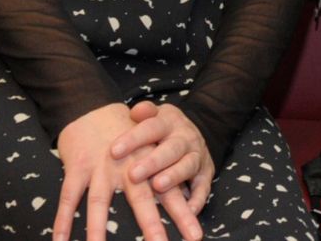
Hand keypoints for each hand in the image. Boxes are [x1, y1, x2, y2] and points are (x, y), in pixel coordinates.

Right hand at [51, 102, 201, 240]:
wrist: (92, 108)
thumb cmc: (124, 135)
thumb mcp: (149, 149)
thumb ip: (166, 175)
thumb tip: (190, 202)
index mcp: (149, 162)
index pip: (170, 191)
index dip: (183, 214)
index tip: (195, 236)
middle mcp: (127, 165)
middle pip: (141, 198)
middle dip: (151, 224)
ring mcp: (100, 166)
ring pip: (99, 201)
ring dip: (97, 228)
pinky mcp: (77, 165)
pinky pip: (68, 196)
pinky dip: (62, 220)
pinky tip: (60, 240)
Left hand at [113, 102, 212, 222]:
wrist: (192, 133)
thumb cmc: (162, 129)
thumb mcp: (154, 115)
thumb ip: (144, 113)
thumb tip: (135, 111)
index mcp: (169, 122)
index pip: (151, 127)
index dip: (133, 139)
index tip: (113, 151)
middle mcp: (185, 138)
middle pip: (170, 148)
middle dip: (152, 162)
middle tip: (133, 174)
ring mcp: (197, 156)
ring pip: (187, 166)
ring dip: (173, 176)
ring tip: (157, 186)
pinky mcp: (206, 174)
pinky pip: (204, 188)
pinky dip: (197, 200)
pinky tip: (187, 210)